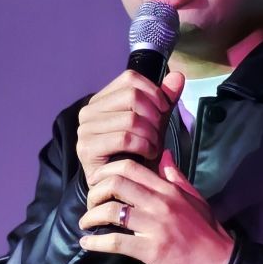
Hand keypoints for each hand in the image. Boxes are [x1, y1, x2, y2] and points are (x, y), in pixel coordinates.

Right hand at [75, 68, 185, 185]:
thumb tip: (178, 76)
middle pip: (132, 96)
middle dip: (154, 116)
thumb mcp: (154, 122)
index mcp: (101, 100)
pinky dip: (144, 146)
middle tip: (158, 134)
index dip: (153, 91)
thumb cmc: (138, 154)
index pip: (130, 79)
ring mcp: (84, 130)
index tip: (164, 110)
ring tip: (154, 147)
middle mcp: (88, 111)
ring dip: (151, 135)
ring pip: (131, 118)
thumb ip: (164, 99)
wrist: (124, 188)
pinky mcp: (87, 148)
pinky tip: (149, 154)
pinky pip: (124, 138)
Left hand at [78, 149, 235, 263]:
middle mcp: (160, 203)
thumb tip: (164, 155)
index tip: (97, 182)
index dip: (106, 171)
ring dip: (91, 216)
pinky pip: (116, 242)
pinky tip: (87, 243)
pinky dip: (96, 243)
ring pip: (112, 211)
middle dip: (94, 191)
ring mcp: (155, 226)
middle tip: (90, 203)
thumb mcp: (194, 199)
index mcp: (168, 190)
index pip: (131, 167)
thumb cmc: (208, 233)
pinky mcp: (151, 250)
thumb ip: (176, 177)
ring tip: (86, 223)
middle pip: (116, 183)